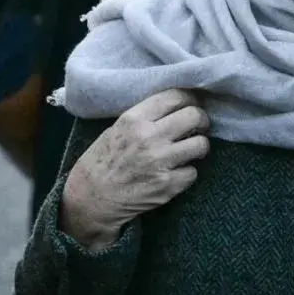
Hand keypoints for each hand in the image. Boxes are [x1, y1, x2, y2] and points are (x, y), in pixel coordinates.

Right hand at [61, 90, 209, 250]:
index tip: (191, 104)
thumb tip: (176, 107)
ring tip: (189, 150)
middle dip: (200, 120)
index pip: (175, 96)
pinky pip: (193, 172)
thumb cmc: (102, 160)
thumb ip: (145, 117)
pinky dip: (187, 172)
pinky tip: (175, 172)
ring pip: (201, 144)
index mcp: (134, 119)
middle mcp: (149, 137)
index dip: (190, 99)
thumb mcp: (116, 128)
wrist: (92, 197)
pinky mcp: (167, 185)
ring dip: (198, 146)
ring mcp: (160, 162)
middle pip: (194, 116)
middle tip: (197, 127)